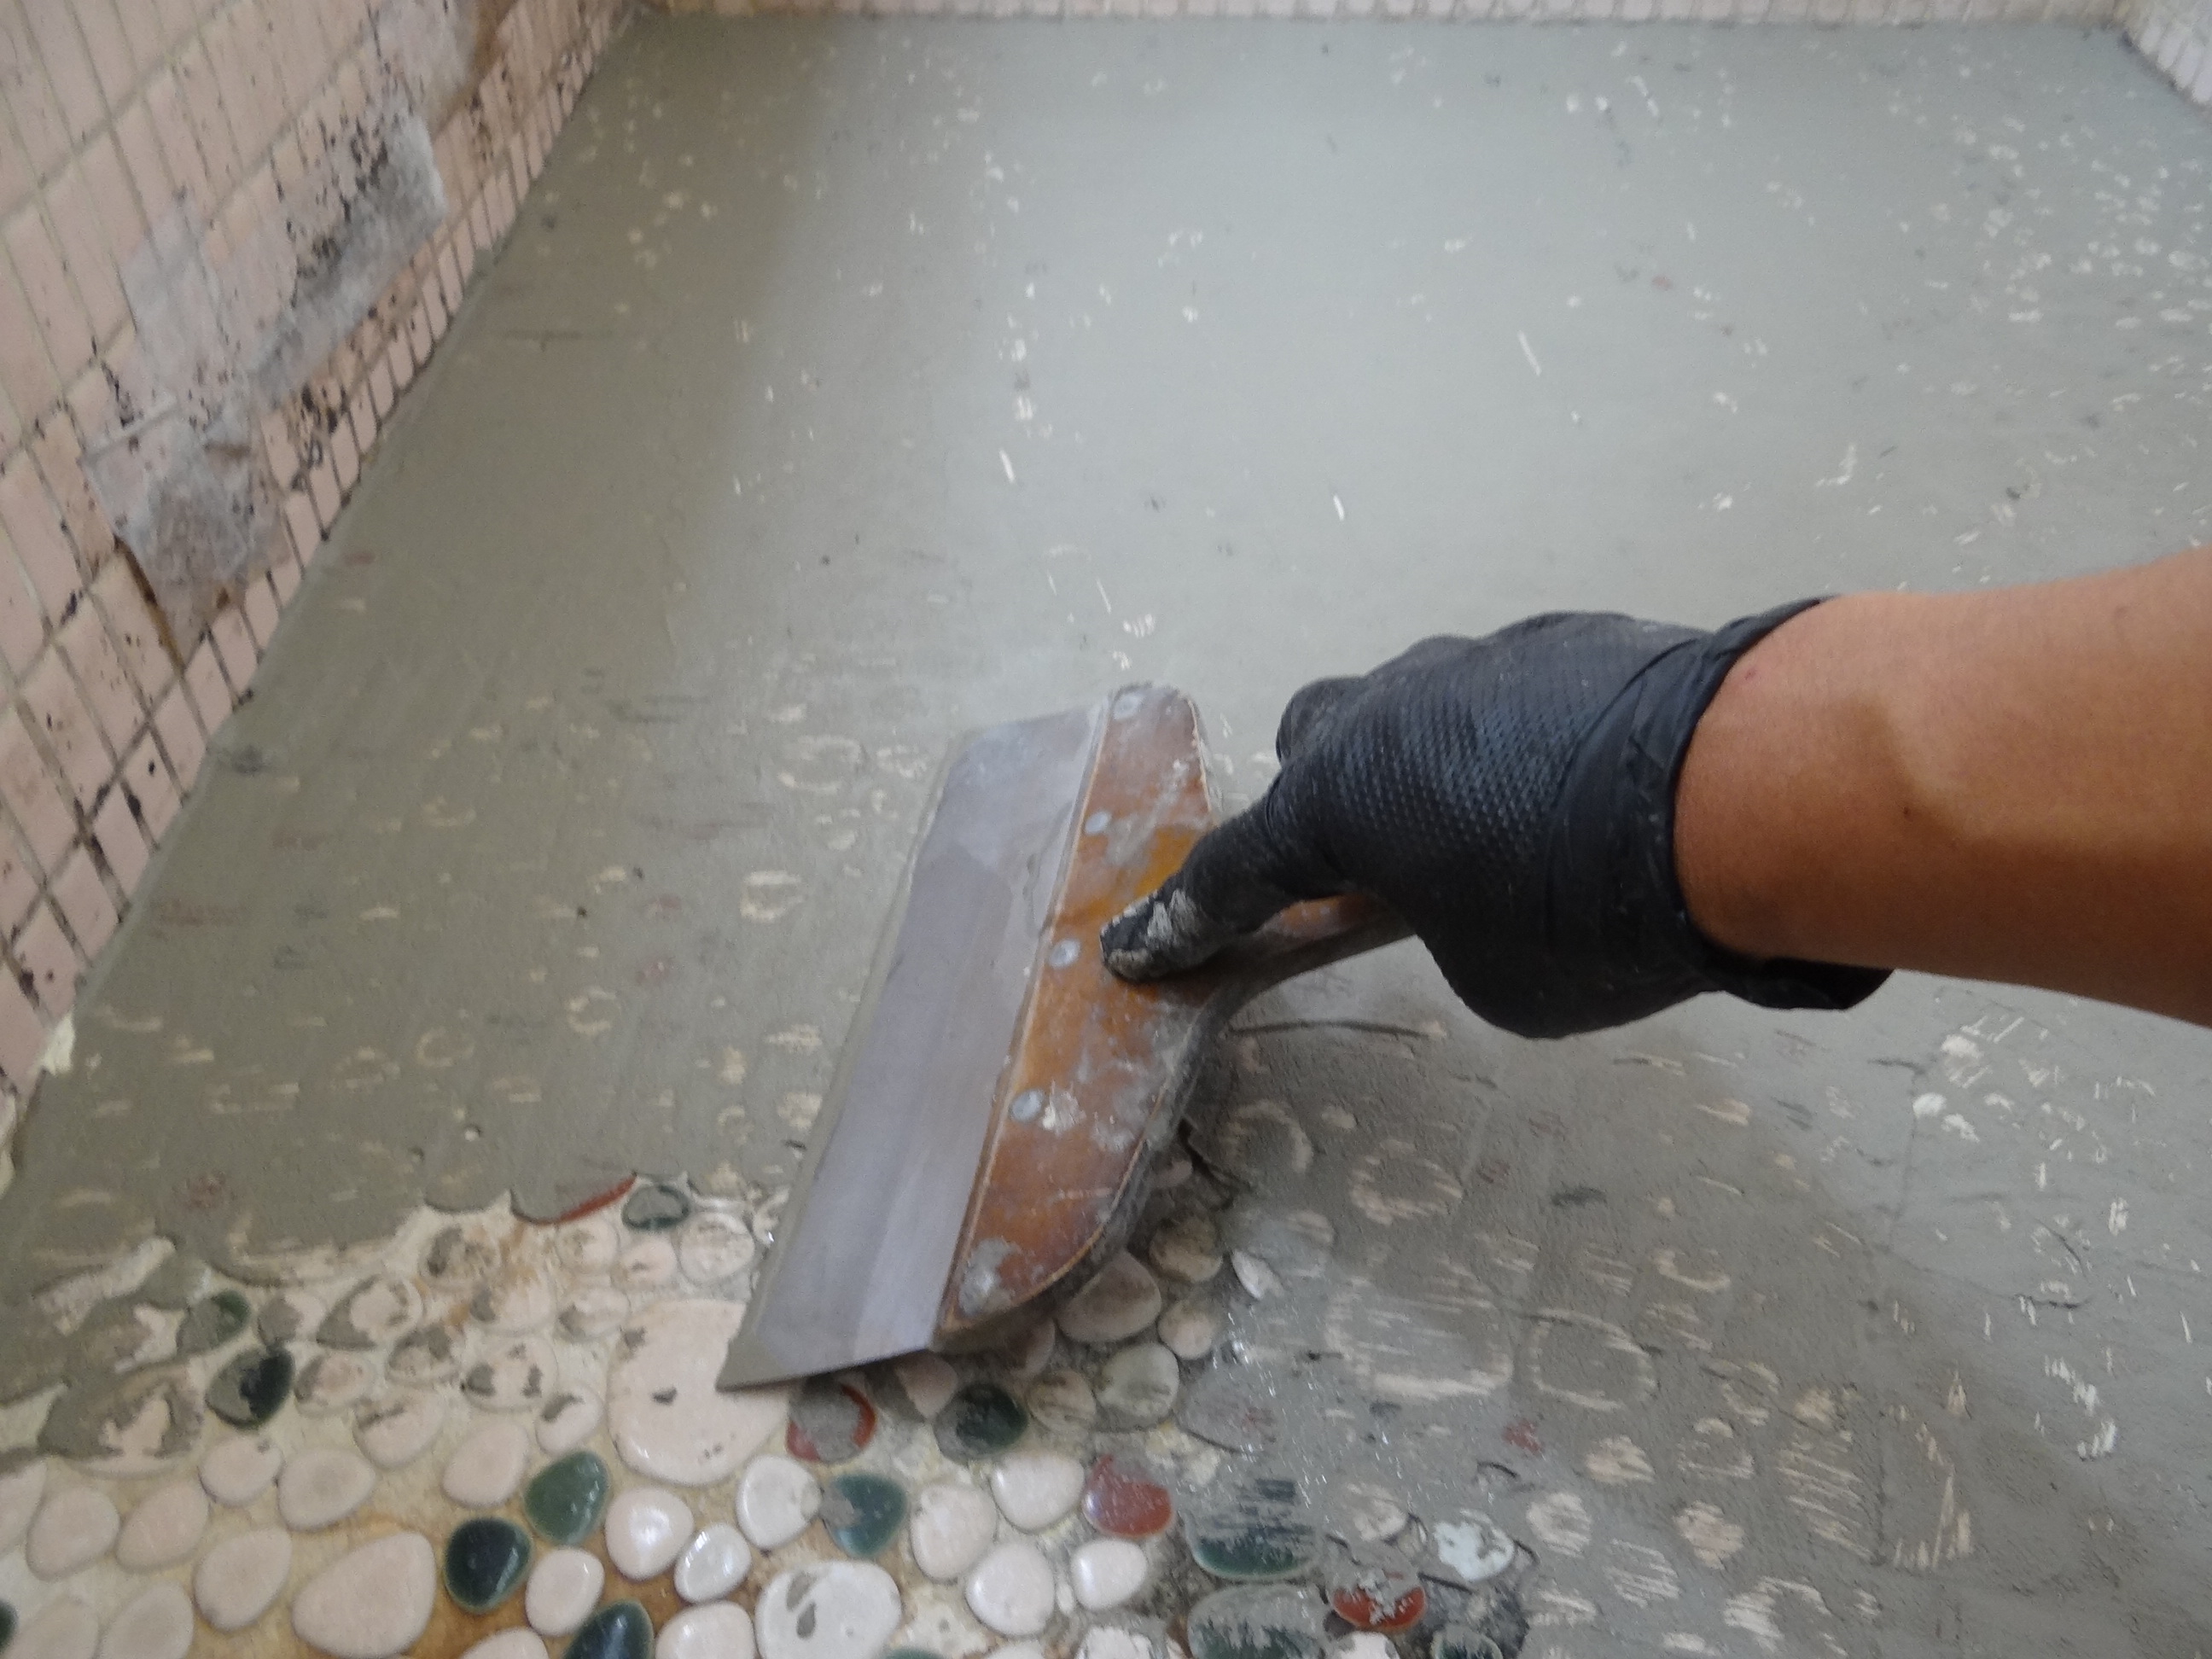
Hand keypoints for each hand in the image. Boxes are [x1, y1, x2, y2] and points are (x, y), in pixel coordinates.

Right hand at [1099, 604, 1887, 1037]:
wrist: (1747, 789)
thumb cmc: (1591, 912)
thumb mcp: (1497, 976)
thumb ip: (1450, 929)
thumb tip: (1476, 894)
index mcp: (1342, 795)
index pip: (1238, 869)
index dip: (1186, 920)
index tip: (1136, 950)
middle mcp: (1392, 710)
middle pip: (1314, 741)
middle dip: (1322, 798)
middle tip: (1367, 863)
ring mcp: (1480, 662)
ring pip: (1414, 704)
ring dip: (1428, 764)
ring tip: (1495, 828)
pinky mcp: (1568, 643)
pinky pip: (1508, 694)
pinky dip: (1515, 745)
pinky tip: (1579, 792)